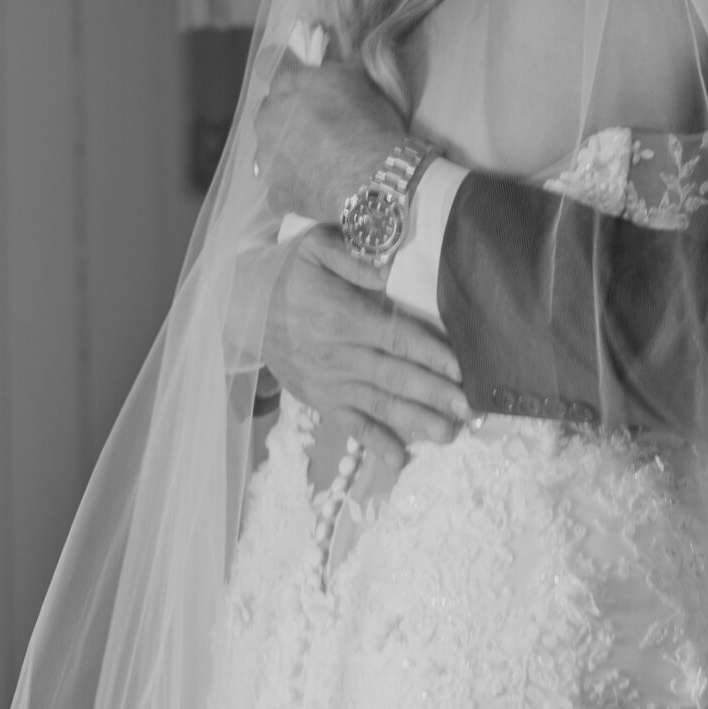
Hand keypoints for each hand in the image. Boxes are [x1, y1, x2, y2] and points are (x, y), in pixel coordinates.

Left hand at [255, 53, 410, 221]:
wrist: (373, 176)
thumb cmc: (369, 122)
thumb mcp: (359, 79)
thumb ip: (337, 70)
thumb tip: (334, 67)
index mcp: (286, 87)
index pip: (286, 80)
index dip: (305, 91)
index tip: (322, 100)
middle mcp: (267, 121)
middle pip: (272, 117)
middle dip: (289, 122)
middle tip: (320, 132)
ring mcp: (267, 161)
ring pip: (272, 153)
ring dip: (288, 155)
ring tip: (319, 164)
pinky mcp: (277, 195)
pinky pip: (280, 191)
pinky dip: (293, 190)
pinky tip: (314, 190)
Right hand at [259, 225, 468, 467]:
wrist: (239, 308)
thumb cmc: (287, 273)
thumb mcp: (316, 248)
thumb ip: (355, 259)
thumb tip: (392, 270)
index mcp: (341, 316)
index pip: (395, 337)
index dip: (429, 353)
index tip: (460, 367)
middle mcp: (337, 355)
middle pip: (394, 376)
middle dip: (433, 393)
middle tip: (468, 408)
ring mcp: (329, 382)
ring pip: (378, 405)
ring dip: (415, 421)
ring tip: (448, 434)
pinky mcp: (320, 399)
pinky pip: (350, 425)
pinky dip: (375, 443)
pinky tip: (399, 460)